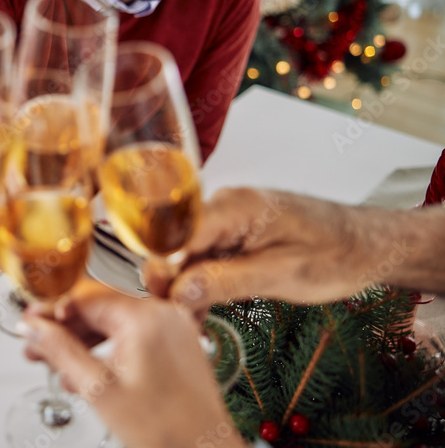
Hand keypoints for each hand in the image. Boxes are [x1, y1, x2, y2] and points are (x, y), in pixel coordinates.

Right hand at [20, 280, 242, 447]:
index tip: (28, 320)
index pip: (84, 296)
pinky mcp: (176, 345)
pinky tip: (85, 370)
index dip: (49, 309)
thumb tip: (32, 328)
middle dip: (62, 328)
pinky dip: (106, 348)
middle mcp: (163, 314)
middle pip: (98, 308)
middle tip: (35, 344)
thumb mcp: (99, 390)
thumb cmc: (167, 431)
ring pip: (113, 322)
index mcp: (145, 317)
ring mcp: (172, 328)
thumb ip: (60, 351)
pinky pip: (132, 335)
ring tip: (54, 361)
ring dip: (81, 340)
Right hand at [147, 187, 370, 311]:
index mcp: (236, 207)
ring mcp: (227, 219)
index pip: (180, 233)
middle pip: (178, 244)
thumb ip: (227, 281)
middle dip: (171, 282)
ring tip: (190, 323)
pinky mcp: (233, 233)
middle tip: (178, 320)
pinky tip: (200, 309)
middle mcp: (224, 206)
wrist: (368, 246)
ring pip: (189, 254)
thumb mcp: (281, 275)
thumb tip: (179, 291)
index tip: (160, 300)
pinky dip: (201, 282)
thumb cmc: (336, 255)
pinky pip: (205, 256)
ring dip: (185, 287)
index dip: (163, 267)